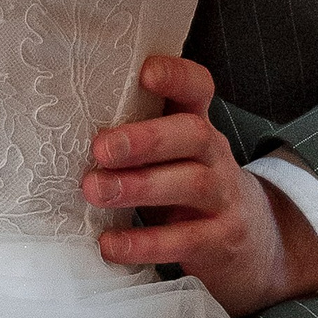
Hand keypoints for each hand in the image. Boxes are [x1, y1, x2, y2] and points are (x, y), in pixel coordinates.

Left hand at [86, 55, 317, 316]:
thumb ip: (137, 139)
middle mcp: (216, 156)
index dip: (176, 75)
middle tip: (99, 148)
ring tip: (94, 190)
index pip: (198, 88)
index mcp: (197, 128)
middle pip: (193, 134)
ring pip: (190, 184)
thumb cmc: (189, 191)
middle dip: (145, 139)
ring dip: (139, 186)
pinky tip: (110, 244)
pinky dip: (145, 243)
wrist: (252, 246)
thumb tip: (64, 126)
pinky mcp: (222, 241)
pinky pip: (184, 240)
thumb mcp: (174, 158)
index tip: (144, 72)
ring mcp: (223, 198)